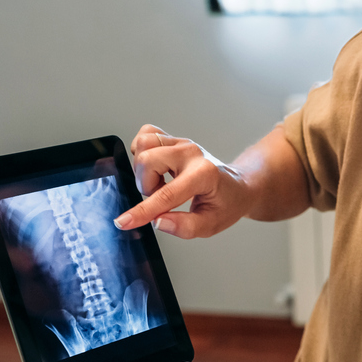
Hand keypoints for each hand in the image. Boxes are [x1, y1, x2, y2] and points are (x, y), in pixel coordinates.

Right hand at [115, 124, 246, 237]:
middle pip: (147, 160)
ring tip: (159, 183)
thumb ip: (185, 227)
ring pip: (144, 144)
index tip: (124, 222)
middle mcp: (191, 153)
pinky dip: (142, 152)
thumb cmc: (226, 204)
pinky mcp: (174, 139)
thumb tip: (157, 222)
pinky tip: (155, 168)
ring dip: (143, 169)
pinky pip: (146, 135)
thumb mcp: (211, 224)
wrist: (238, 185)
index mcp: (204, 174)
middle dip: (145, 185)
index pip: (166, 194)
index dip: (142, 211)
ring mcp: (182, 142)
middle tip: (160, 197)